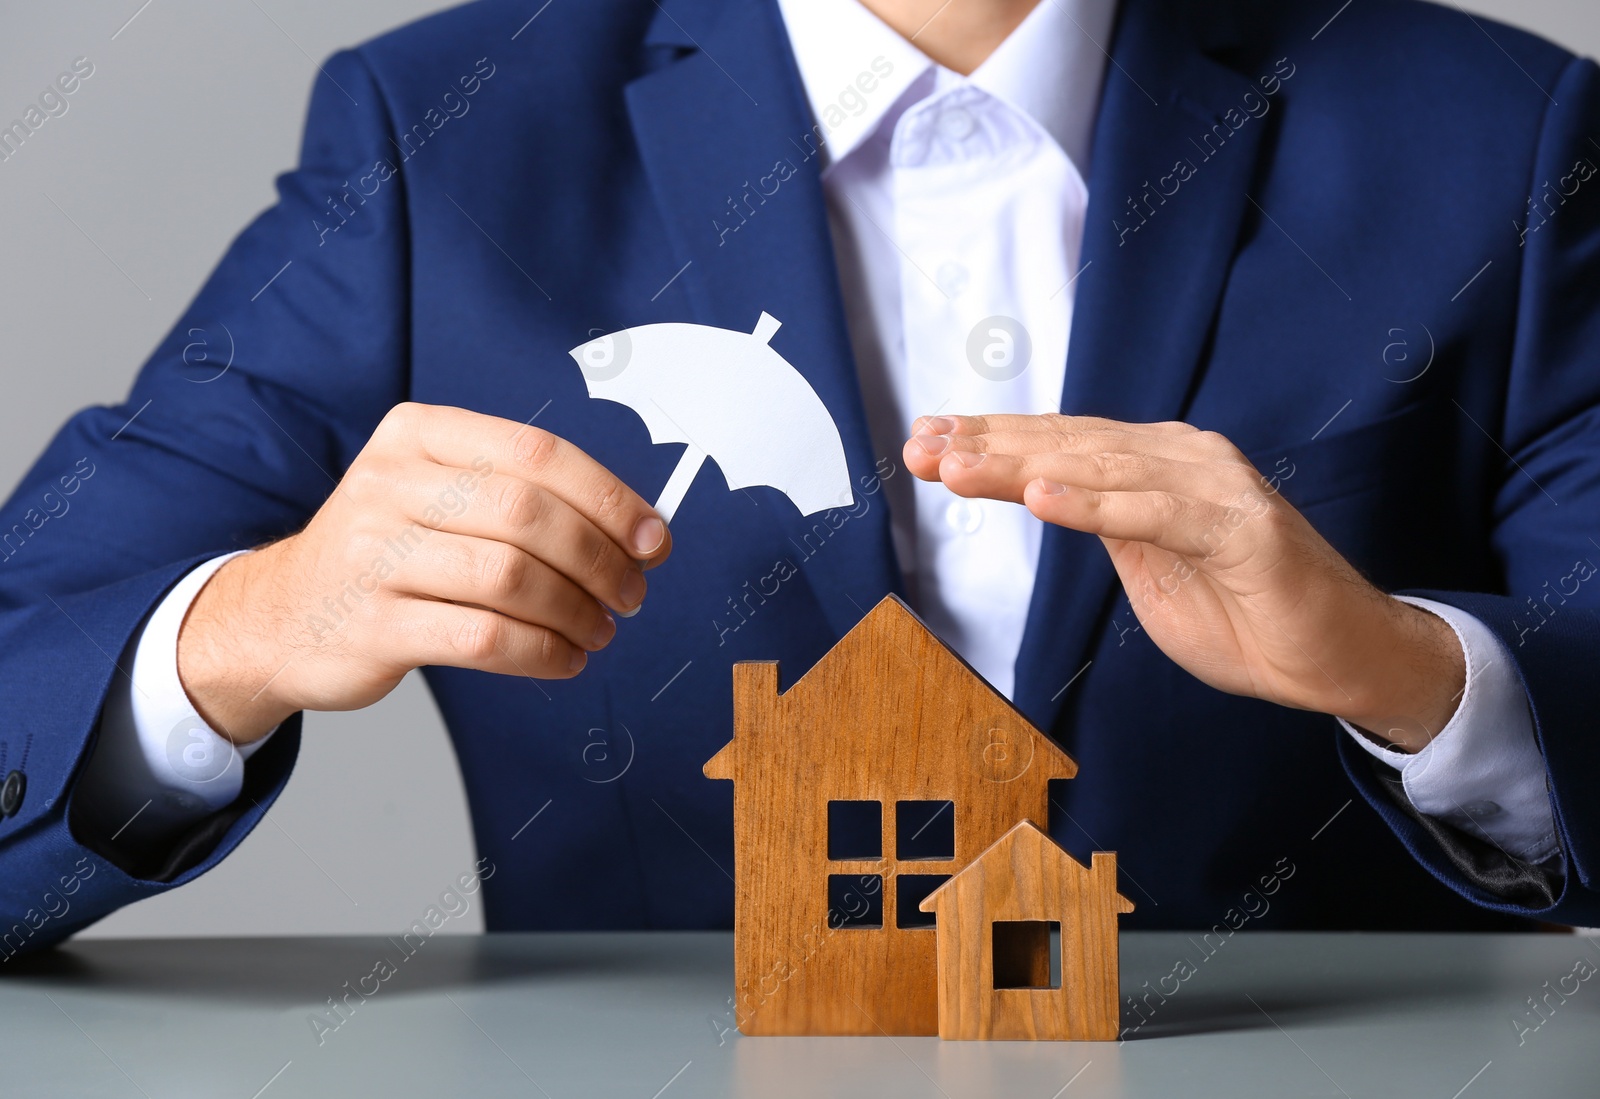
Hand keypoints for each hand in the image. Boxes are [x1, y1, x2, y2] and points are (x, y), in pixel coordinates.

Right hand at [179, 403, 670, 743]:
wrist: (280, 615)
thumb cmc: (390, 550)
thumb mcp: (439, 493)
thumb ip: (526, 496)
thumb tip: (642, 528)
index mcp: (417, 434)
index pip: (536, 452)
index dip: (608, 498)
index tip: (653, 539)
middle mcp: (388, 484)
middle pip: (530, 516)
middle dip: (600, 561)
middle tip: (632, 594)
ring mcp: (374, 555)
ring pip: (512, 578)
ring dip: (577, 611)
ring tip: (601, 630)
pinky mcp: (372, 625)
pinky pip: (484, 638)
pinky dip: (542, 652)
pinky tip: (564, 658)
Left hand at [903, 414, 1463, 749]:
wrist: (1337, 660)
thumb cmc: (1246, 616)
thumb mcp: (1148, 572)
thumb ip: (1104, 530)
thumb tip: (1045, 495)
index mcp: (1154, 468)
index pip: (1060, 446)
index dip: (990, 441)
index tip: (923, 441)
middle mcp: (1182, 460)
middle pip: (1068, 446)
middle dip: (987, 445)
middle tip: (918, 446)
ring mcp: (1214, 486)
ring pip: (1100, 469)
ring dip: (1021, 466)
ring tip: (955, 467)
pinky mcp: (1241, 527)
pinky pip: (1155, 513)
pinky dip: (1095, 505)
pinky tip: (1041, 498)